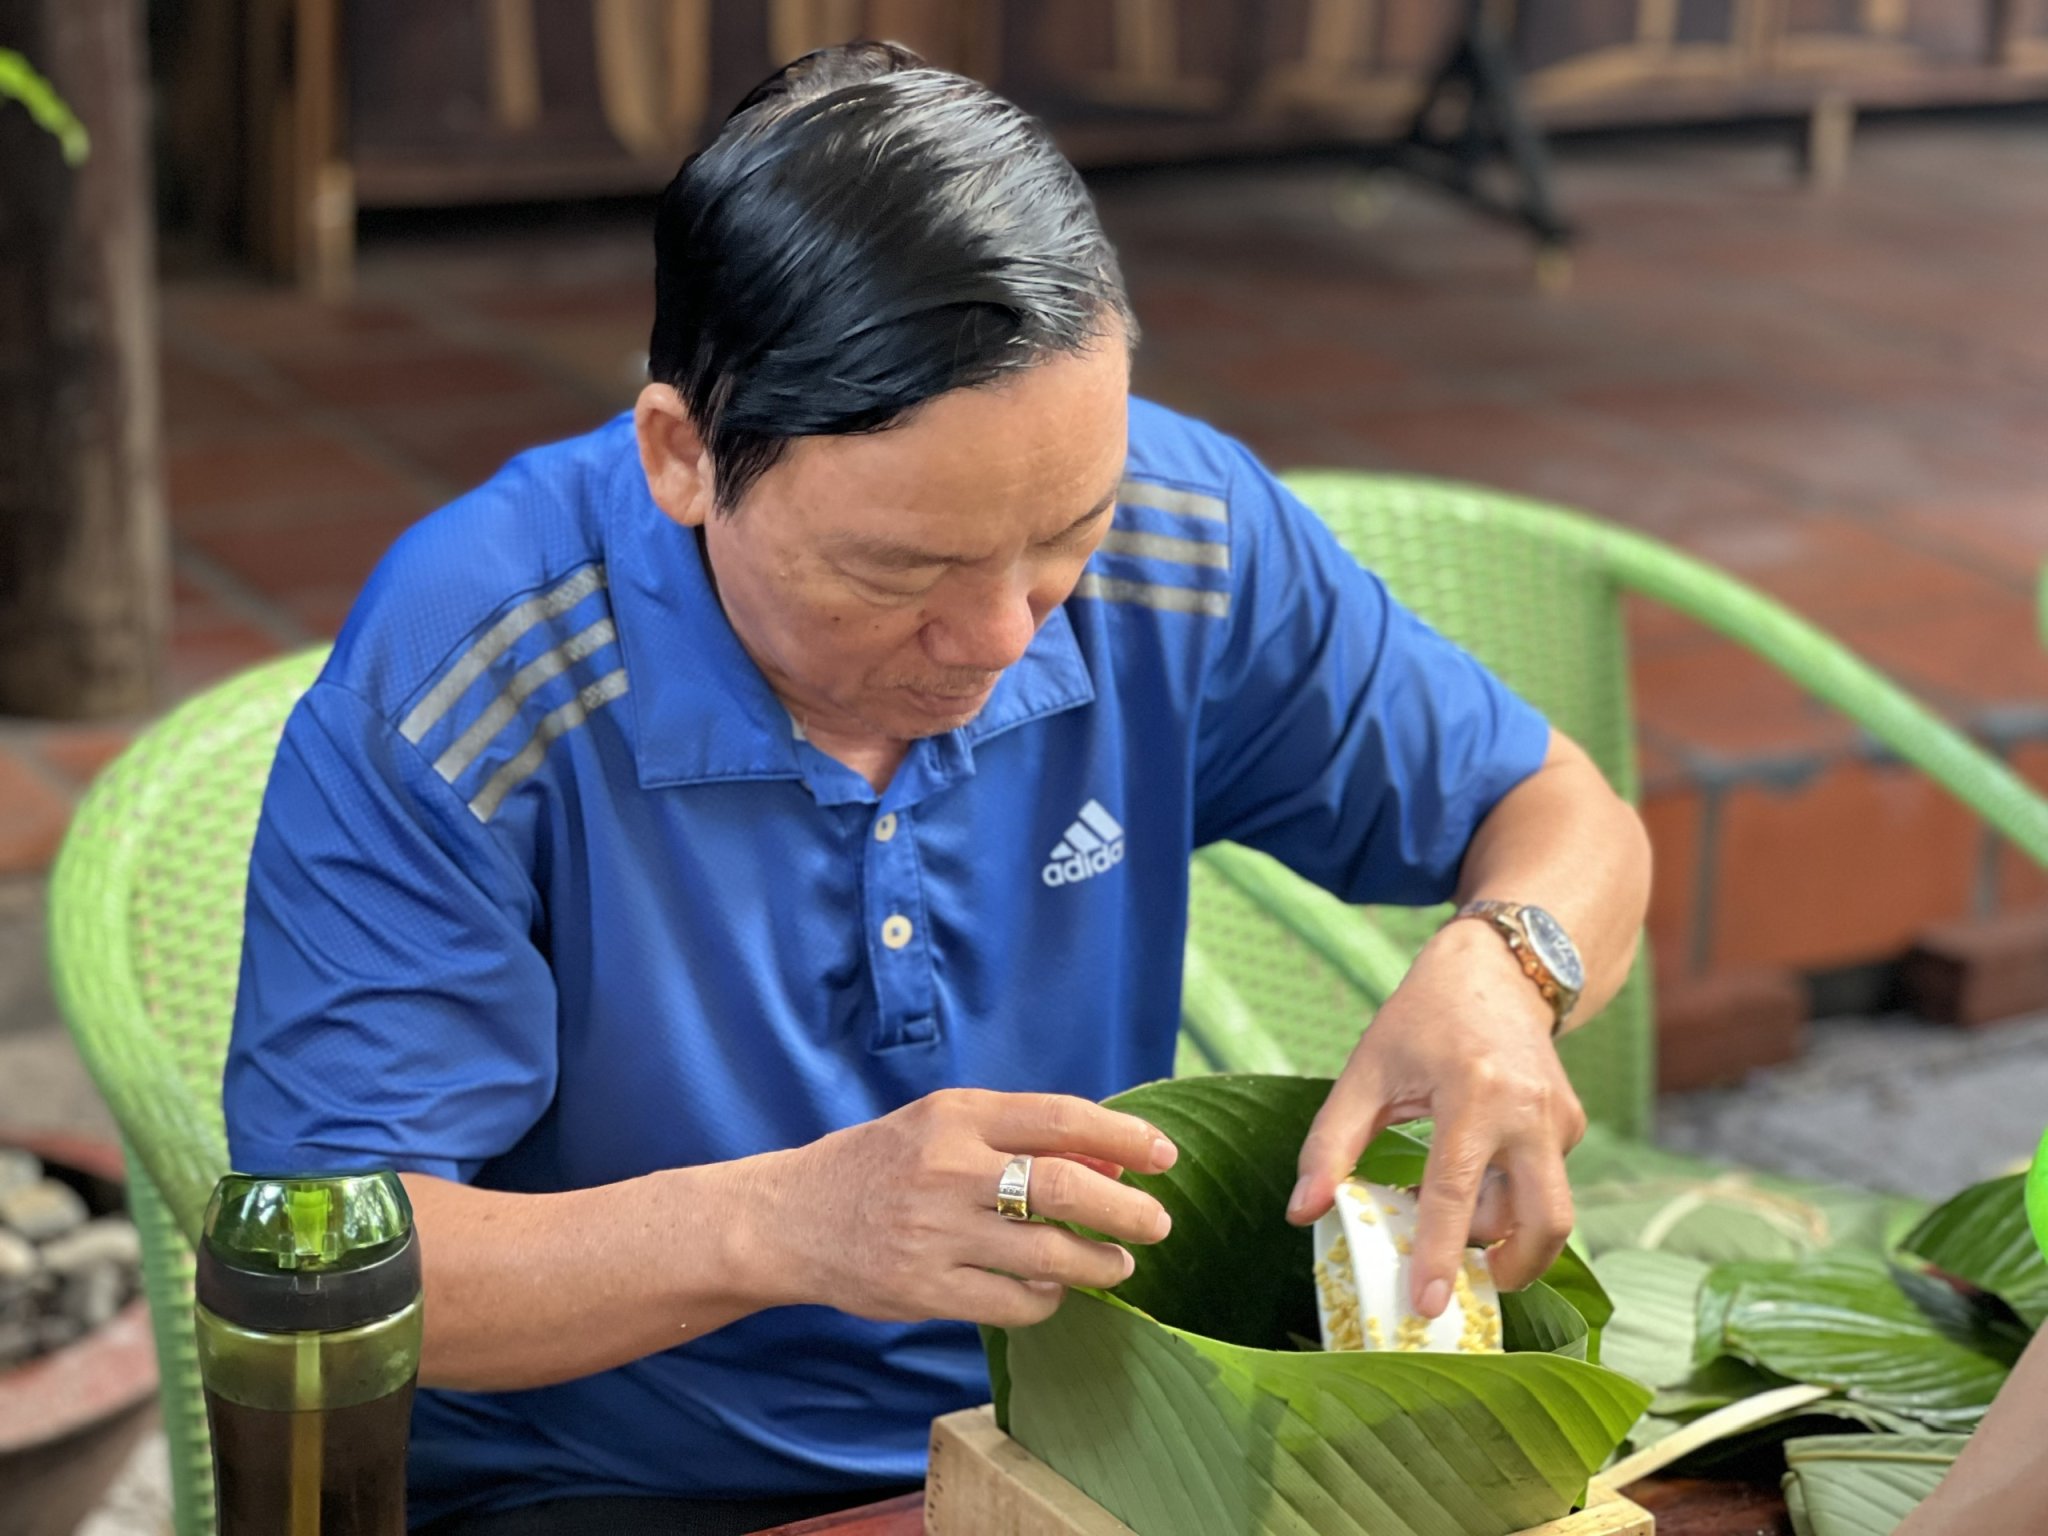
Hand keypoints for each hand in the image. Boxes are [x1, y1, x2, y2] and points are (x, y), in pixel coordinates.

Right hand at [756, 1089, 1177, 1327]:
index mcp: (957, 1115)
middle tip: (1158, 1223)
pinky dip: (1048, 1300)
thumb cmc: (884, 1164)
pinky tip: (1053, 1291)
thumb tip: (1110, 1156)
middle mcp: (948, 1169)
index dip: (1124, 1135)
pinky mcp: (925, 1289)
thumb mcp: (942, 1125)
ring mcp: (935, 1233)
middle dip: (1128, 1209)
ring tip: (1118, 1264)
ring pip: (1049, 1255)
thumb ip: (1016, 1136)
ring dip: (1099, 1263)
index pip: (1061, 1119)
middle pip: (1066, 1187)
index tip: (1166, 1155)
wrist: (793, 1217)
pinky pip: (1014, 1304)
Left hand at [1285, 919, 1586, 1316]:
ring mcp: (1561, 1118)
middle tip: (1463, 1286)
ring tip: (1452, 1220)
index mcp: (1474, 1092)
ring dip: (1504, 1234)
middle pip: (1544, 1221)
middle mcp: (1529, 1110)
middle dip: (1510, 1269)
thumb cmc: (1421, 1021)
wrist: (1495, 972)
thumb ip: (1330, 1143)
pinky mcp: (1573, 1124)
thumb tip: (1303, 1211)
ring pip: (1548, 1210)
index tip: (1428, 1304)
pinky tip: (1470, 1180)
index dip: (1442, 1254)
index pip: (1456, 1191)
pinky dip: (1509, 1200)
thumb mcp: (1364, 1072)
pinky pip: (1547, 1183)